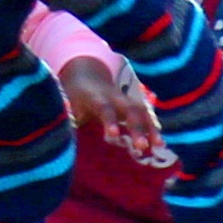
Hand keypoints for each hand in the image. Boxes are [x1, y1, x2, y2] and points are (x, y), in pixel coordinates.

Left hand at [56, 52, 168, 169]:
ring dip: (151, 128)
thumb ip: (68, 119)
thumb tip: (63, 139)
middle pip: (131, 109)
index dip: (110, 120)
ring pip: (143, 111)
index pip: (105, 108)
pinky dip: (153, 127)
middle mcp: (115, 97)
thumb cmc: (73, 97)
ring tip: (159, 145)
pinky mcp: (133, 104)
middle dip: (139, 127)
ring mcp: (126, 99)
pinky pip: (146, 114)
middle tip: (142, 147)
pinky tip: (159, 142)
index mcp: (96, 97)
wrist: (86, 76)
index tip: (114, 135)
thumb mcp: (66, 105)